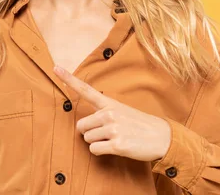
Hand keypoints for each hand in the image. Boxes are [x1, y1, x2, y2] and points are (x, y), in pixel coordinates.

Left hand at [53, 65, 170, 161]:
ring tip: (115, 139)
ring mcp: (113, 128)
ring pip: (87, 139)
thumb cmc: (140, 125)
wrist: (163, 137)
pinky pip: (95, 150)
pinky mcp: (117, 144)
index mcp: (110, 104)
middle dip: (89, 133)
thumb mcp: (122, 111)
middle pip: (81, 126)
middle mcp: (109, 114)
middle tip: (107, 134)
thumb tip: (83, 126)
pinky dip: (102, 152)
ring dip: (97, 143)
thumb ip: (103, 113)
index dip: (68, 79)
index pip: (86, 89)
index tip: (55, 68)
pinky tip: (116, 148)